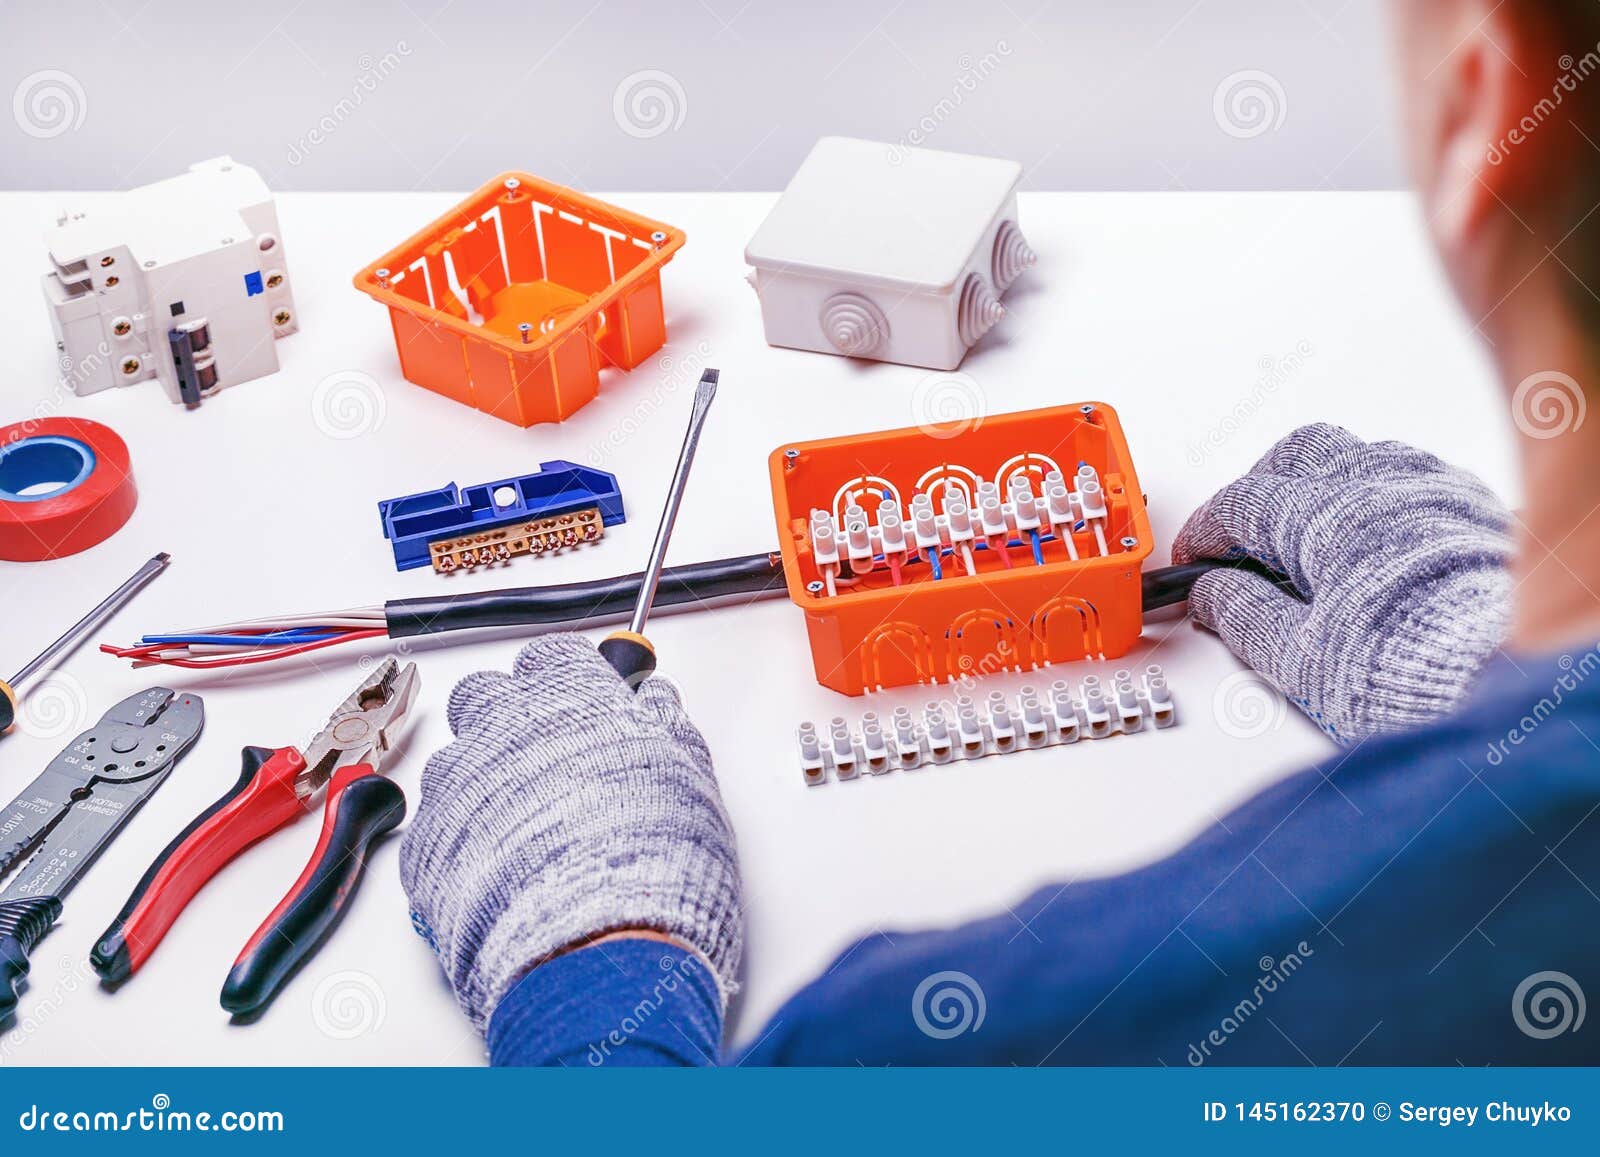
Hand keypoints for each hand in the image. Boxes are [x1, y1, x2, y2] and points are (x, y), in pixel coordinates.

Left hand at [399, 634, 742, 1028]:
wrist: (598, 946)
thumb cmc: (653, 863)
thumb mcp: (688, 776)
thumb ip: (662, 725)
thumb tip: (654, 704)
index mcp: (570, 698)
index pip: (554, 656)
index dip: (569, 680)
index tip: (584, 702)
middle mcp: (504, 727)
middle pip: (488, 694)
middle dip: (512, 717)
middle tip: (550, 760)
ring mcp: (456, 785)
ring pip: (457, 761)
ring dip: (485, 782)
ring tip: (528, 831)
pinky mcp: (426, 846)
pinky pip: (438, 827)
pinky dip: (465, 842)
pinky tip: (504, 873)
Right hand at [1172, 424, 1512, 743]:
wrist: (1519, 678)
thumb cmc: (1421, 670)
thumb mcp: (1302, 660)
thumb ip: (1243, 617)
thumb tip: (1212, 594)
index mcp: (1324, 516)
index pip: (1239, 504)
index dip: (1204, 533)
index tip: (1195, 561)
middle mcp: (1378, 486)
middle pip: (1296, 455)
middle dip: (1258, 488)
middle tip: (1243, 538)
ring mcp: (1430, 489)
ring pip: (1355, 454)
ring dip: (1318, 485)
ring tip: (1307, 538)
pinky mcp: (1471, 506)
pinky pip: (1407, 475)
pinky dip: (1371, 496)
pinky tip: (1369, 539)